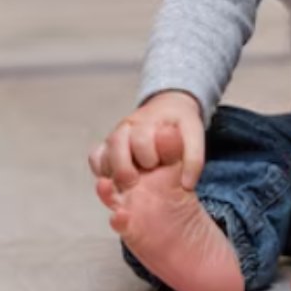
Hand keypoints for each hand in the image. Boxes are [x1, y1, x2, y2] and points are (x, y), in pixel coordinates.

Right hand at [88, 90, 205, 189]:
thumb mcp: (194, 135)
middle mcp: (127, 127)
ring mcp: (115, 136)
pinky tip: (114, 180)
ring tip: (125, 184)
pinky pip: (95, 158)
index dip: (147, 156)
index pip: (140, 140)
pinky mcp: (107, 146)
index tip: (156, 165)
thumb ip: (194, 158)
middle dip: (124, 167)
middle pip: (115, 146)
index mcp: (149, 122)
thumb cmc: (181, 124)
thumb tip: (186, 185)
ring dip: (111, 172)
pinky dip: (101, 170)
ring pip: (101, 153)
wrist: (169, 106)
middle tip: (135, 181)